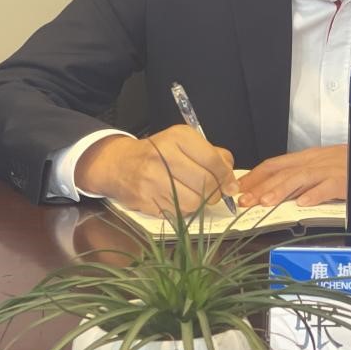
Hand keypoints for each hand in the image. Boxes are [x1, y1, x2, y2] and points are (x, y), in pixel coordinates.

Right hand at [75, 125, 234, 216]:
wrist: (119, 164)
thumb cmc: (159, 153)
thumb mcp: (185, 143)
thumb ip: (213, 155)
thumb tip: (231, 180)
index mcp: (178, 137)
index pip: (214, 161)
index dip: (227, 177)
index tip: (230, 184)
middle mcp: (165, 156)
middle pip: (206, 184)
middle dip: (215, 192)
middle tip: (212, 192)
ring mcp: (153, 179)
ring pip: (194, 202)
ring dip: (199, 203)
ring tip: (193, 195)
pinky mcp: (146, 200)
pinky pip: (177, 212)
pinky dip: (183, 210)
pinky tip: (178, 199)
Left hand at [238, 144, 346, 207]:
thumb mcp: (323, 168)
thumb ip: (302, 178)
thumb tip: (279, 191)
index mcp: (308, 158)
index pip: (275, 164)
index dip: (255, 176)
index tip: (238, 188)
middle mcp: (316, 162)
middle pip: (283, 172)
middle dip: (261, 186)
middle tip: (244, 200)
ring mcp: (331, 170)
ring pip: (301, 177)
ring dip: (281, 190)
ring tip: (265, 202)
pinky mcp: (347, 180)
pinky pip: (328, 187)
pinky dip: (315, 194)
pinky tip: (303, 203)